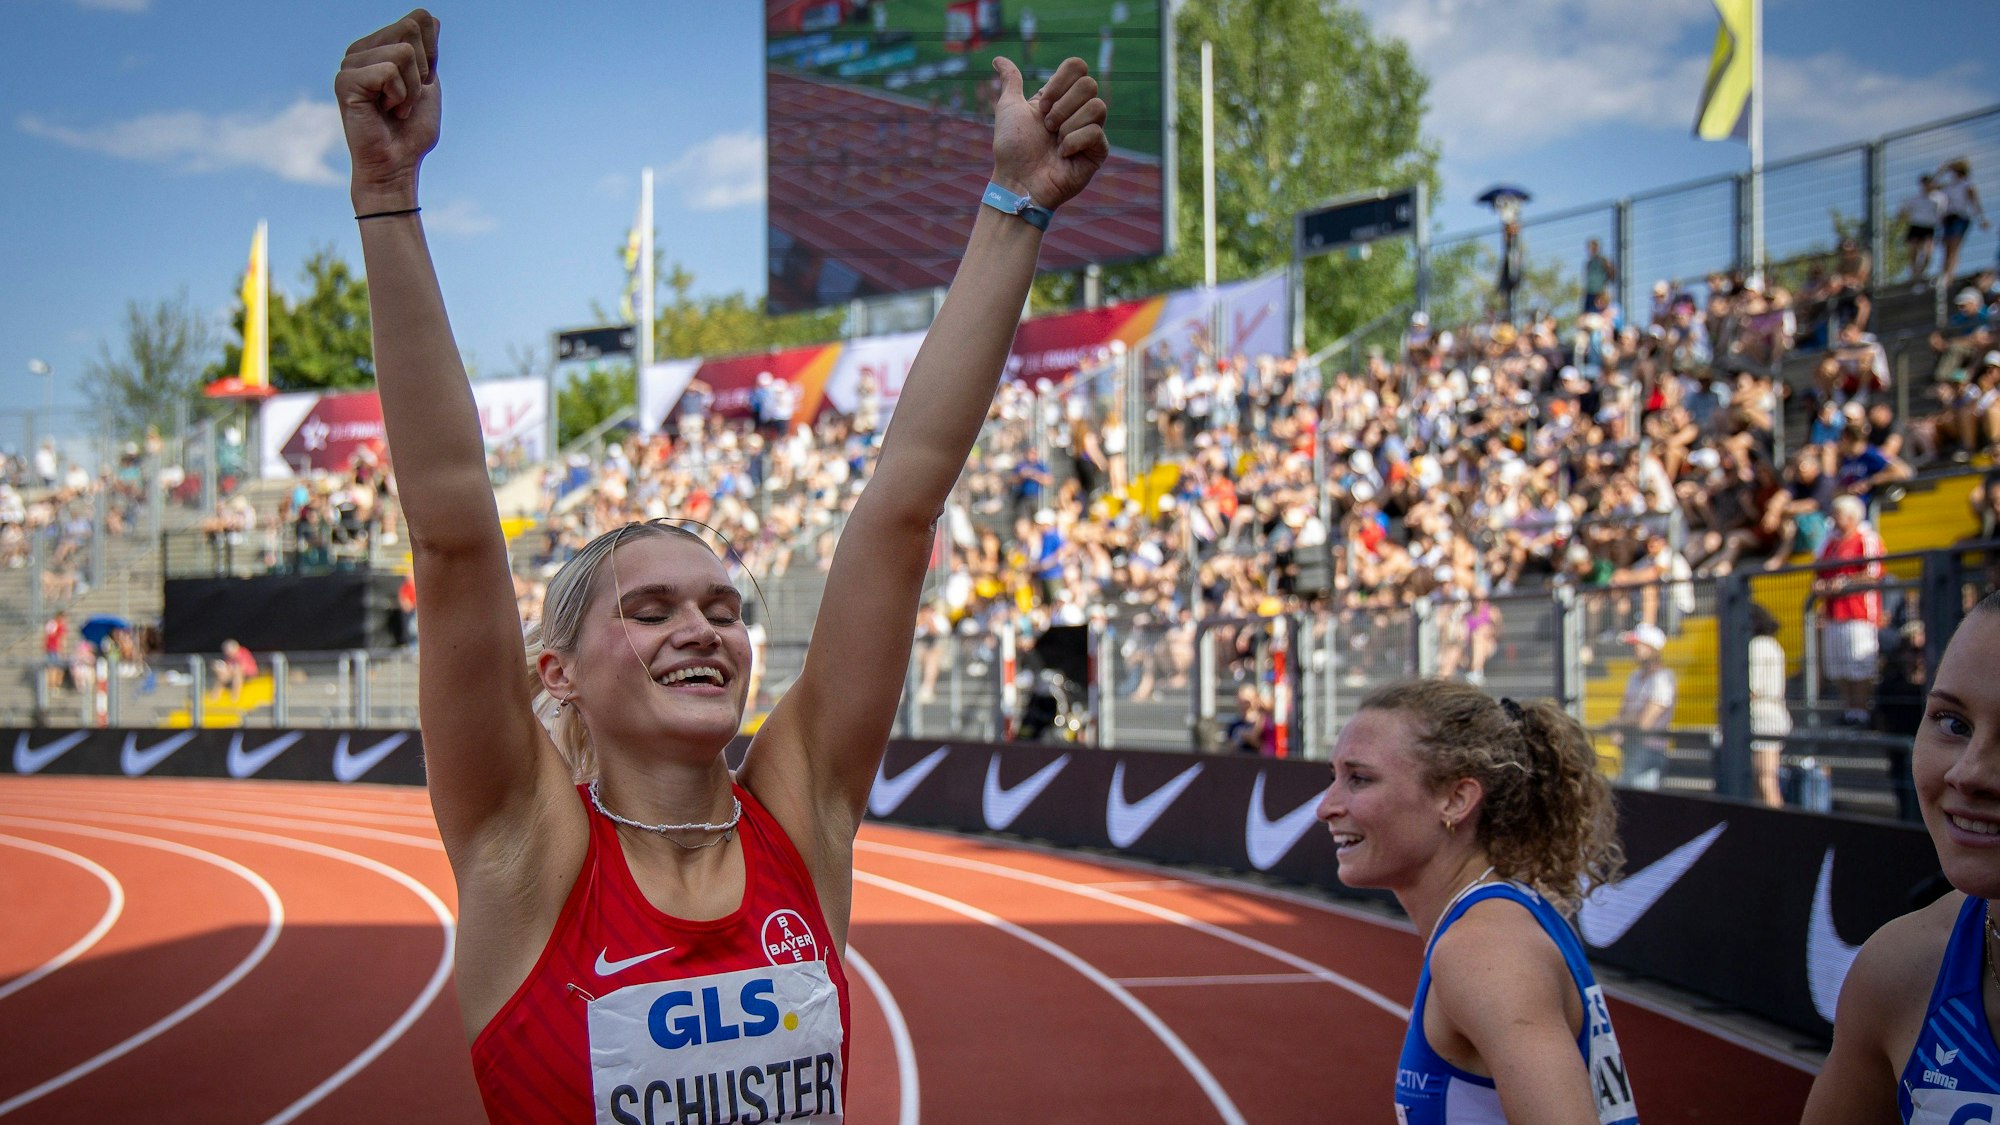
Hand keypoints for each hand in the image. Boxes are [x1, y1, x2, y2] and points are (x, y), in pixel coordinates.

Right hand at [335, 10, 440, 211]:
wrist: (398, 164)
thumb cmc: (411, 131)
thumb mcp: (427, 84)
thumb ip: (427, 51)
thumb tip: (428, 16)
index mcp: (378, 47)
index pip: (420, 19)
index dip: (431, 55)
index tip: (418, 85)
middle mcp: (360, 50)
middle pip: (411, 29)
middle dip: (421, 71)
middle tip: (405, 99)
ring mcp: (349, 64)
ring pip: (403, 53)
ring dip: (411, 89)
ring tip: (395, 109)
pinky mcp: (345, 80)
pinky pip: (389, 72)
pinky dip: (399, 96)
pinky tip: (384, 112)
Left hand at [990, 56, 1107, 211]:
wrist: (1017, 180)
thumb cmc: (1012, 149)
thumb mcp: (1008, 108)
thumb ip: (1011, 82)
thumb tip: (998, 59)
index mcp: (1062, 97)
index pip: (1077, 67)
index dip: (1058, 83)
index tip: (1040, 107)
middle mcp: (1079, 111)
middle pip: (1089, 85)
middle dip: (1061, 107)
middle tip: (1047, 126)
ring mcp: (1090, 131)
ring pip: (1097, 107)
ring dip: (1067, 125)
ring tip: (1054, 142)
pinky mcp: (1098, 152)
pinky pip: (1096, 132)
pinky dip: (1073, 142)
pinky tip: (1063, 155)